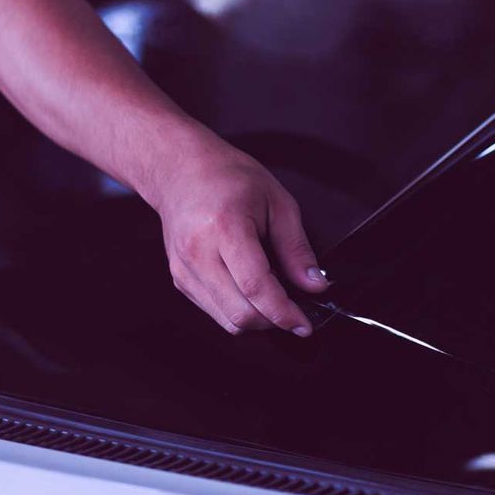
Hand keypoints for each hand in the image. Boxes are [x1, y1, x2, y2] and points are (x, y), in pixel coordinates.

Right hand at [147, 135, 327, 336]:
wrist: (180, 170)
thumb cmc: (227, 177)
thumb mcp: (277, 202)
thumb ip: (297, 249)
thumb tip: (314, 284)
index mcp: (225, 228)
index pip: (256, 287)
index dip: (284, 313)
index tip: (304, 324)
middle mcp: (199, 252)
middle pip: (240, 312)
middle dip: (273, 321)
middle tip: (293, 313)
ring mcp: (185, 268)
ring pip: (226, 320)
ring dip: (256, 319)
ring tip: (272, 299)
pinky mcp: (180, 279)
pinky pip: (213, 311)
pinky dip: (237, 310)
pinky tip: (248, 291)